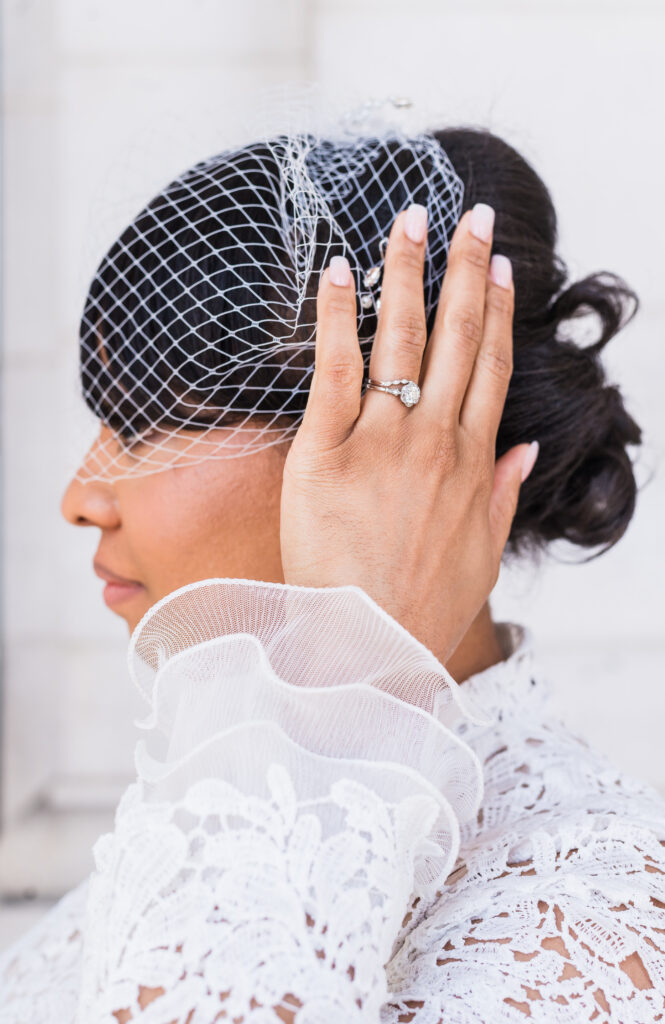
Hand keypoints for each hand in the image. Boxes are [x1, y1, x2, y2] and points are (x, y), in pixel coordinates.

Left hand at [280, 202, 536, 665]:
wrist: (367, 650)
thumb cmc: (420, 608)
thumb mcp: (481, 554)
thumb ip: (504, 494)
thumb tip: (524, 448)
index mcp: (473, 463)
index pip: (490, 368)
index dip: (497, 311)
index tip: (501, 267)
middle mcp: (435, 441)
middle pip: (457, 337)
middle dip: (466, 269)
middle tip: (473, 216)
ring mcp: (382, 442)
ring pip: (400, 339)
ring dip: (407, 272)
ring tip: (411, 219)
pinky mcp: (325, 452)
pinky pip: (334, 369)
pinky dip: (334, 316)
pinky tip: (336, 269)